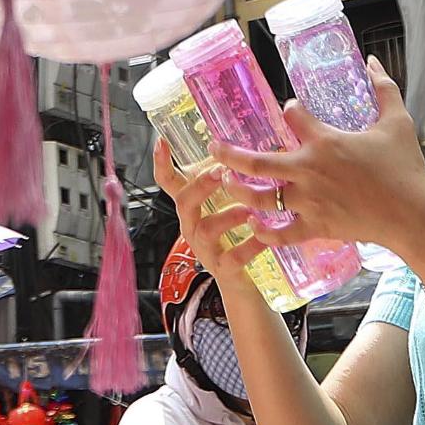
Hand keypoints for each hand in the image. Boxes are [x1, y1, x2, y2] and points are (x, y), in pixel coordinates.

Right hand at [152, 139, 274, 304]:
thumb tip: (249, 144)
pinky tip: (263, 237)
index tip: (161, 141)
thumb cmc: (236, 234)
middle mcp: (193, 225)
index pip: (169, 182)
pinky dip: (248, 246)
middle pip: (184, 202)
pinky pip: (231, 257)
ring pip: (205, 230)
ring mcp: (205, 249)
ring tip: (249, 209)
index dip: (162, 163)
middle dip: (200, 185)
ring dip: (227, 216)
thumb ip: (231, 178)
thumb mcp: (228, 202)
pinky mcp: (223, 269)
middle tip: (221, 171)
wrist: (244, 282)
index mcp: (192, 207)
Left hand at [214, 62, 424, 277]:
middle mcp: (309, 170)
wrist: (413, 215)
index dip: (291, 109)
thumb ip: (383, 88)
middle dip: (229, 153)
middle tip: (214, 147)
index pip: (293, 116)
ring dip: (239, 190)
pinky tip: (255, 225)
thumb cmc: (405, 168)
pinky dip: (265, 231)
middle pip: (257, 161)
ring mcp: (309, 201)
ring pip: (261, 197)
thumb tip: (373, 60)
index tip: (292, 110)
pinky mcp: (316, 226)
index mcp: (325, 141)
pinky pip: (282, 232)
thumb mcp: (396, 122)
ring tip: (226, 183)